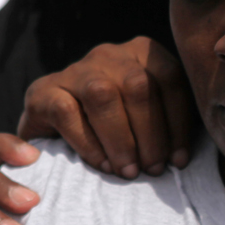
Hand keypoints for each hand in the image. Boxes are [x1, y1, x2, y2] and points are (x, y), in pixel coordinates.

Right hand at [18, 37, 193, 179]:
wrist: (57, 135)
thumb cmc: (117, 132)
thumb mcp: (149, 121)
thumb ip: (169, 124)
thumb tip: (181, 159)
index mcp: (141, 53)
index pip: (169, 79)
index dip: (177, 123)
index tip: (178, 161)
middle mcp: (108, 54)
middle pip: (137, 86)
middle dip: (150, 134)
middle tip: (152, 170)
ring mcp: (74, 70)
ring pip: (102, 94)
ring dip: (121, 139)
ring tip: (129, 171)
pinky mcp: (42, 92)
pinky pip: (67, 112)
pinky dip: (89, 143)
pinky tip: (103, 165)